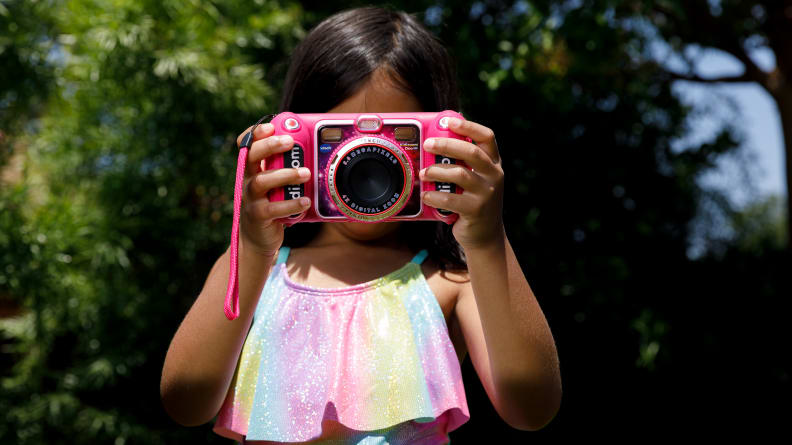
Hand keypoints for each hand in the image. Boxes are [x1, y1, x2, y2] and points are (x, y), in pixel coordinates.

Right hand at [235, 123, 311, 256]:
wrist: (257, 238)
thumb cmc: (271, 205)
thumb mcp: (275, 185)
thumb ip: (285, 169)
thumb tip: (312, 151)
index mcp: (252, 169)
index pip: (246, 145)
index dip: (255, 133)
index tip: (272, 126)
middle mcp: (247, 180)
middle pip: (251, 157)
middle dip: (270, 146)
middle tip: (291, 142)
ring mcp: (250, 198)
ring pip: (262, 181)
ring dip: (285, 174)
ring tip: (305, 173)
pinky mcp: (258, 216)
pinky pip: (273, 208)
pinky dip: (291, 204)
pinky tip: (305, 201)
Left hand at [420, 117, 504, 250]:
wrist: (485, 235)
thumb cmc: (473, 201)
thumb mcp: (477, 180)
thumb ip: (464, 164)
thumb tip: (435, 142)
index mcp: (494, 163)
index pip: (487, 137)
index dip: (469, 127)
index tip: (450, 121)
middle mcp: (494, 175)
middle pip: (471, 152)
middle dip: (446, 145)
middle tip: (427, 145)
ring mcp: (487, 193)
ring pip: (459, 174)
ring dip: (436, 171)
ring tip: (423, 173)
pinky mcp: (476, 210)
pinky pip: (451, 199)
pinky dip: (434, 195)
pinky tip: (426, 195)